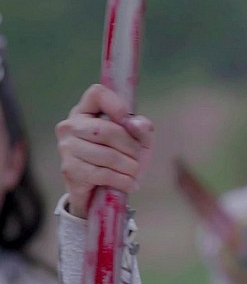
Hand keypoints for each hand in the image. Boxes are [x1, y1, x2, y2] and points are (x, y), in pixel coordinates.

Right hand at [55, 84, 154, 217]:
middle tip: (138, 159)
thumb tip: (136, 125)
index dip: (116, 104)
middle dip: (131, 148)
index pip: (96, 93)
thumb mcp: (139, 141)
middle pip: (108, 130)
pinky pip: (103, 174)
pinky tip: (129, 184)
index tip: (128, 121)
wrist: (100, 189)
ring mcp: (67, 147)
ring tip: (134, 173)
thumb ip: (142, 129)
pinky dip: (122, 181)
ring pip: (108, 155)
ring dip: (130, 167)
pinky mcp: (69, 169)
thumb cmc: (120, 157)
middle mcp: (70, 126)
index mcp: (86, 111)